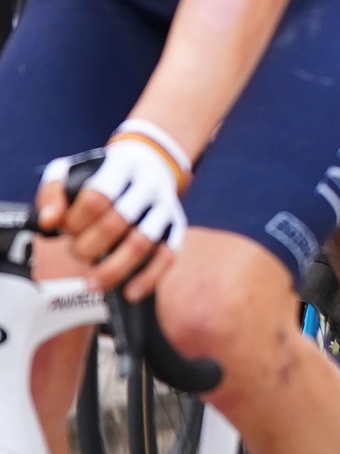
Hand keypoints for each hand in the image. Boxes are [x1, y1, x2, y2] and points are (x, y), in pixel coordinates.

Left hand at [39, 131, 188, 296]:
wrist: (150, 161)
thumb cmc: (103, 173)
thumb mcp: (73, 170)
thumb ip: (54, 192)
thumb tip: (48, 223)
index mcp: (121, 166)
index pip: (96, 197)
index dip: (74, 220)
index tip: (64, 228)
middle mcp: (148, 184)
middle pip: (117, 222)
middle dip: (88, 246)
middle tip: (76, 251)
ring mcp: (165, 207)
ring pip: (142, 243)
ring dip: (113, 268)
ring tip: (91, 284)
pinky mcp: (176, 227)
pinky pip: (168, 256)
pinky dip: (149, 278)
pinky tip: (130, 292)